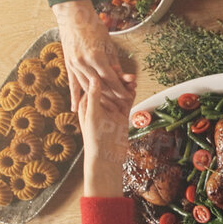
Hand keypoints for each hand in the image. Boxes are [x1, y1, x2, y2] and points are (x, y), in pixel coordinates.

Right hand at [53, 0, 133, 106]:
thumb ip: (113, 62)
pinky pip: (72, 84)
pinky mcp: (68, 65)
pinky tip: (75, 108)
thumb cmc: (93, 26)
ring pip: (86, 87)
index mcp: (96, 56)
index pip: (110, 78)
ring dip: (96, 97)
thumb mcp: (108, 43)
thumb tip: (121, 77)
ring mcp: (74, 64)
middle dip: (111, 96)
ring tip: (105, 106)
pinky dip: (74, 96)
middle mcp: (83, 62)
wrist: (73, 16)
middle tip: (120, 104)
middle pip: (99, 85)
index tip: (127, 96)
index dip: (119, 89)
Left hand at [74, 68, 135, 198]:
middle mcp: (99, 105)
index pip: (96, 84)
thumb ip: (94, 96)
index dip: (104, 75)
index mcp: (87, 103)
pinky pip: (127, 102)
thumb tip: (95, 78)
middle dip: (118, 80)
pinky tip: (135, 88)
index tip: (111, 67)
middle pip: (109, 87)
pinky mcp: (122, 115)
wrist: (106, 157)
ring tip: (133, 80)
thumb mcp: (92, 115)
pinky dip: (131, 94)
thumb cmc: (94, 138)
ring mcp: (111, 110)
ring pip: (119, 93)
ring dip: (126, 86)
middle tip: (126, 74)